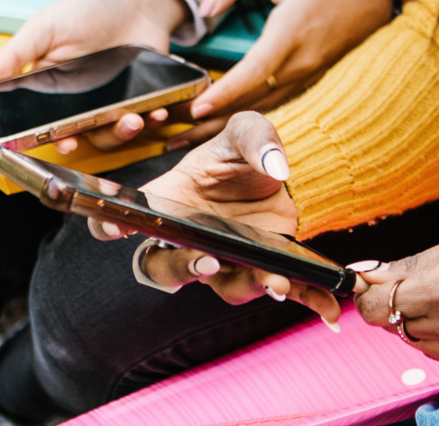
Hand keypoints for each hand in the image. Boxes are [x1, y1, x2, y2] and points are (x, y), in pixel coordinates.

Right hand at [0, 0, 191, 150]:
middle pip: (75, 135)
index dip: (45, 137)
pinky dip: (149, 122)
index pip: (37, 121)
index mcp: (46, 84)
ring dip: (120, 133)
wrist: (137, 1)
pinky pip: (139, 122)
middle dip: (84, 140)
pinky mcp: (134, 101)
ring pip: (107, 134)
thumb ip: (16, 54)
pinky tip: (155, 112)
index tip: (57, 141)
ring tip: (134, 119)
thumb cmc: (89, 9)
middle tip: (88, 136)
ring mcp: (105, 103)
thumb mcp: (46, 26)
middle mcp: (74, 101)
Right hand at [93, 112, 344, 323]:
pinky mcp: (263, 268)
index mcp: (169, 203)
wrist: (281, 174)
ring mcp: (227, 260)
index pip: (124, 220)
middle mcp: (190, 240)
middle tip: (207, 261)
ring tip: (276, 282)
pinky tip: (330, 308)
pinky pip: (278, 291)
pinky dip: (305, 301)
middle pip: (166, 269)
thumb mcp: (247, 130)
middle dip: (183, 270)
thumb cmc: (245, 153)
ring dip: (248, 286)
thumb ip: (256, 138)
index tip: (115, 228)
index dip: (109, 227)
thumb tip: (275, 166)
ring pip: (226, 286)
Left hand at [190, 0, 391, 120]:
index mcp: (291, 33)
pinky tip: (228, 124)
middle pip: (252, 100)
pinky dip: (249, 116)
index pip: (253, 72)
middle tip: (173, 132)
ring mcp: (309, 74)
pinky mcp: (312, 78)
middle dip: (212, 119)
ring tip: (190, 138)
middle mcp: (301, 62)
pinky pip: (277, 102)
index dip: (224, 93)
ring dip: (227, 124)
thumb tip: (206, 5)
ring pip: (263, 107)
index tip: (195, 106)